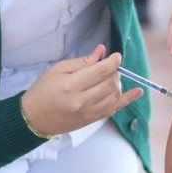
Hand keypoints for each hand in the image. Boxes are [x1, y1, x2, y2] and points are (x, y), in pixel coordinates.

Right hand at [20, 45, 142, 136]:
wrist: (33, 118)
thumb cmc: (43, 90)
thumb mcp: (58, 70)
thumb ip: (81, 62)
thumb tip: (102, 51)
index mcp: (71, 86)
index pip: (101, 72)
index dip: (113, 62)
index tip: (117, 56)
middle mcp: (82, 102)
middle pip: (110, 83)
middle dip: (114, 72)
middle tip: (108, 67)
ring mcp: (88, 113)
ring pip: (114, 96)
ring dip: (117, 83)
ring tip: (109, 78)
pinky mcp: (91, 121)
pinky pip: (114, 109)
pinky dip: (127, 100)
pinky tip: (137, 92)